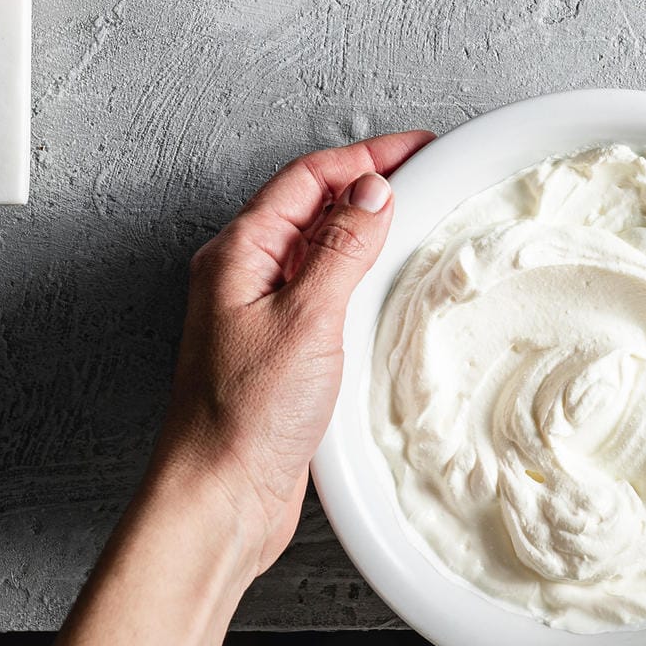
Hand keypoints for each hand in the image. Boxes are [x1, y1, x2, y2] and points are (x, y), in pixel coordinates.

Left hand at [153, 130, 434, 577]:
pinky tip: (385, 287)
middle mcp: (243, 276)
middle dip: (367, 183)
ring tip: (415, 218)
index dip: (365, 156)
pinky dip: (358, 276)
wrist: (220, 496)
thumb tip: (371, 192)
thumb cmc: (242, 418)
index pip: (307, 178)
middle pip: (311, 205)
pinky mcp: (279, 350)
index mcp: (238, 254)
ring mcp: (259, 313)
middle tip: (426, 174)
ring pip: (318, 248)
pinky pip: (322, 292)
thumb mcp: (306, 320)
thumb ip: (340, 250)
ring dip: (364, 228)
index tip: (417, 148)